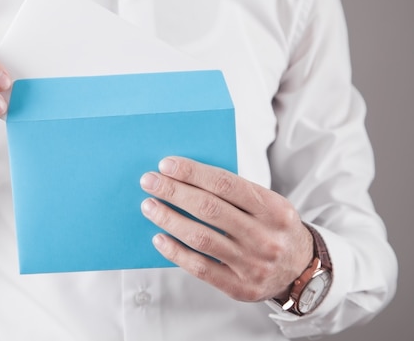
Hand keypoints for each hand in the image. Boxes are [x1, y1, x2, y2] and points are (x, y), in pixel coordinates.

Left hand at [140, 156, 313, 301]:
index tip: (166, 165)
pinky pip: (200, 268)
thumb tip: (185, 176)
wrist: (302, 270)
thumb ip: (235, 192)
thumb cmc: (273, 228)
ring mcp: (253, 264)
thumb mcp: (268, 204)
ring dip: (169, 219)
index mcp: (275, 209)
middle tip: (149, 182)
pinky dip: (175, 252)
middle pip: (209, 209)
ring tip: (149, 206)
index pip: (225, 184)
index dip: (192, 173)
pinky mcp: (240, 287)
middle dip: (173, 192)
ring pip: (201, 238)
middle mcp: (266, 237)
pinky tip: (159, 238)